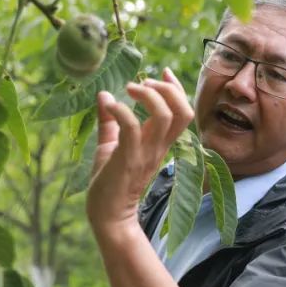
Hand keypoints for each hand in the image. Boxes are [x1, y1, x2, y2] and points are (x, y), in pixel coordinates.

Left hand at [86, 68, 193, 232]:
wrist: (107, 215)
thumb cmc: (109, 182)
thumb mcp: (110, 145)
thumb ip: (109, 121)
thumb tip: (103, 94)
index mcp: (159, 143)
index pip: (182, 112)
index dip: (177, 88)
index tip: (162, 71)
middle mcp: (158, 147)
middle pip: (182, 111)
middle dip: (166, 89)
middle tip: (141, 83)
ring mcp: (145, 153)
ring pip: (165, 117)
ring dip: (148, 96)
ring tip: (130, 89)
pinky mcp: (128, 159)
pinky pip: (133, 128)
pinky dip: (122, 111)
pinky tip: (109, 105)